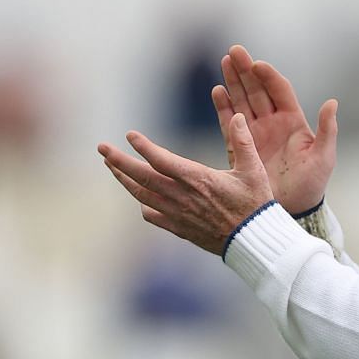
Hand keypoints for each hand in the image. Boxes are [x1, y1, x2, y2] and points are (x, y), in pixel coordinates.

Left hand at [100, 111, 274, 255]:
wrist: (254, 242)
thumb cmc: (256, 205)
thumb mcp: (254, 170)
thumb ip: (243, 142)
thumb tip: (238, 116)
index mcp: (196, 179)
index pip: (160, 159)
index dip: (142, 146)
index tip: (130, 135)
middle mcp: (181, 196)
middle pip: (141, 177)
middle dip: (118, 161)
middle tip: (102, 148)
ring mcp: (178, 214)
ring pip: (142, 195)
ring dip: (124, 180)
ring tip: (111, 167)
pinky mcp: (180, 228)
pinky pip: (153, 216)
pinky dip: (143, 204)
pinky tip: (140, 199)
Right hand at [214, 44, 337, 215]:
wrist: (292, 209)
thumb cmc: (312, 184)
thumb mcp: (324, 157)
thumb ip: (328, 130)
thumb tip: (332, 102)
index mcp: (293, 121)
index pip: (279, 91)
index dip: (269, 76)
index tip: (257, 64)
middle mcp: (273, 123)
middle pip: (257, 90)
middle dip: (246, 70)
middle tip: (234, 51)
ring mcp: (255, 133)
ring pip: (242, 101)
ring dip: (233, 82)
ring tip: (224, 62)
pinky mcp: (241, 146)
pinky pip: (230, 122)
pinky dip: (223, 107)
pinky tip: (218, 91)